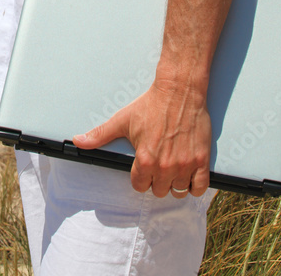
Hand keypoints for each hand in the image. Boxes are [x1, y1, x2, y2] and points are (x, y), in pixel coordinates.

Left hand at [72, 79, 210, 197]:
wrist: (179, 91)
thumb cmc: (151, 104)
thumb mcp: (122, 120)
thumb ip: (100, 134)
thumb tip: (79, 141)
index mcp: (145, 159)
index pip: (139, 186)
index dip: (140, 177)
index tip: (143, 167)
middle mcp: (165, 166)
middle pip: (159, 191)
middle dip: (156, 181)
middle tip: (158, 166)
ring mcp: (185, 164)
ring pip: (178, 191)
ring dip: (174, 183)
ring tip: (172, 169)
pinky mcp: (201, 160)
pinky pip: (199, 187)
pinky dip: (194, 186)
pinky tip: (188, 175)